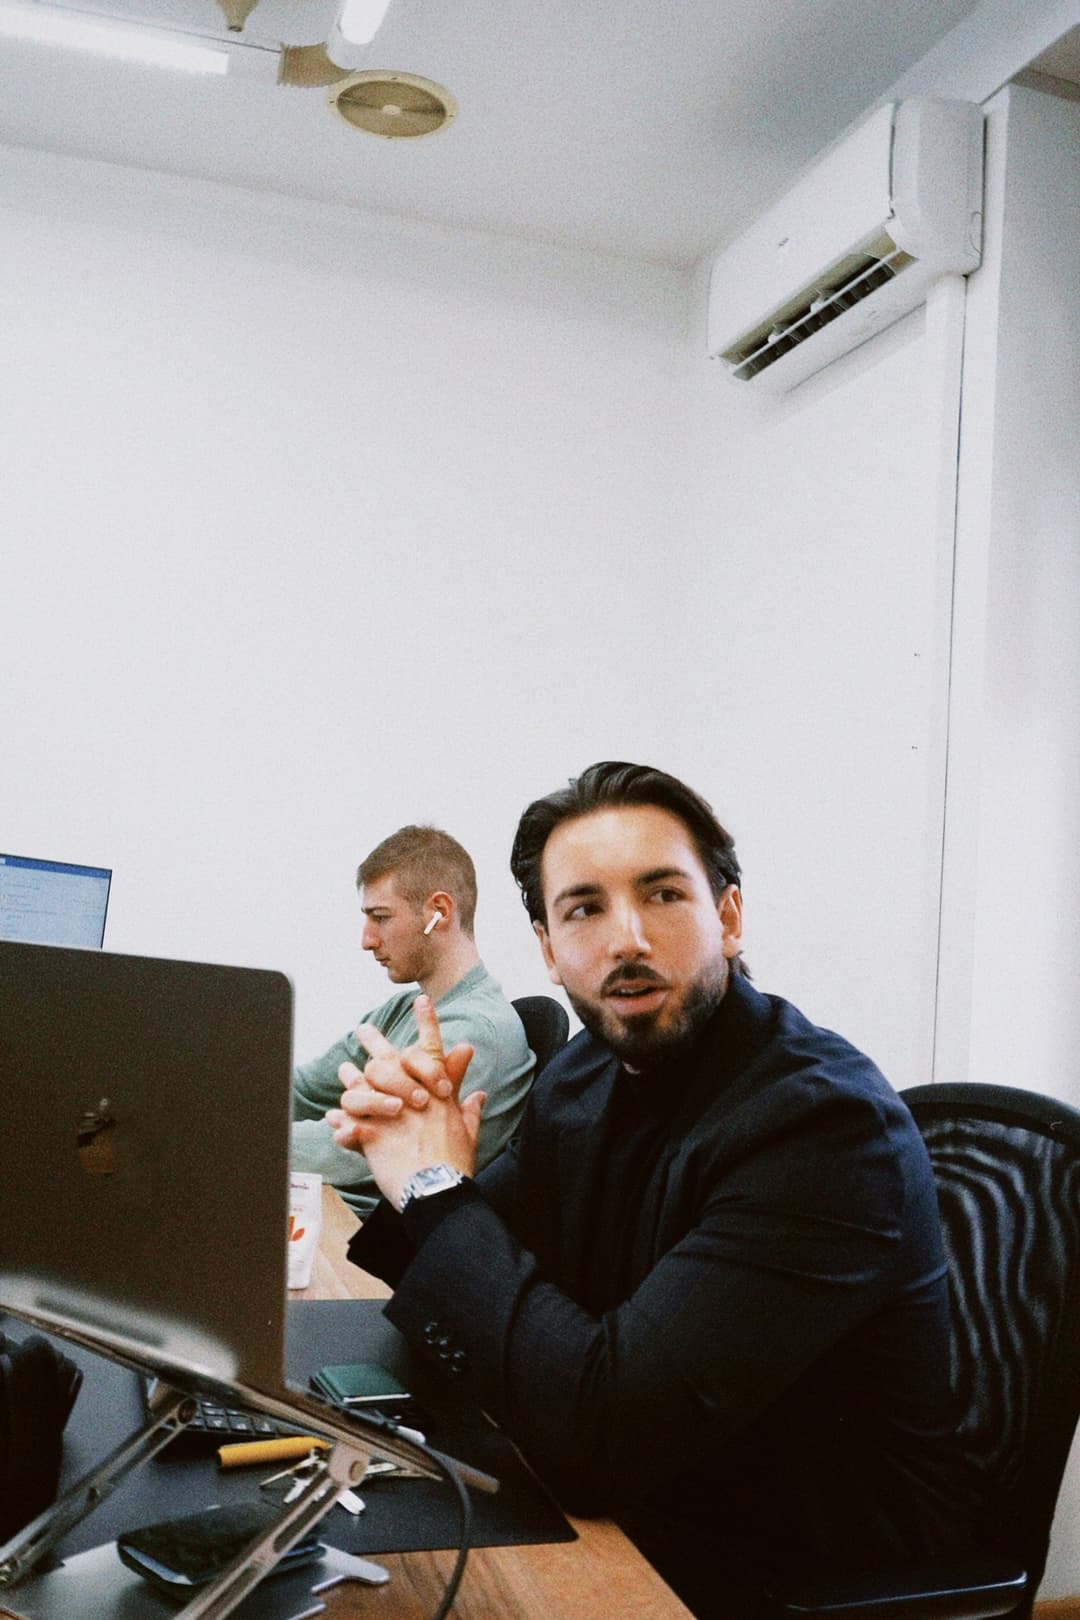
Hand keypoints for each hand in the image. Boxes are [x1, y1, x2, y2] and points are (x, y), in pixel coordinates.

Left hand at [326, 995, 484, 1209]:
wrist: (439, 1189)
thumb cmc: (455, 1162)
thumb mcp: (468, 1129)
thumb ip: (470, 1108)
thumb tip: (479, 1095)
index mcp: (436, 1092)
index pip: (433, 1050)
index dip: (428, 1023)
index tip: (421, 1000)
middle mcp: (411, 1095)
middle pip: (389, 1059)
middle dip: (375, 1041)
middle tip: (364, 1029)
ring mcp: (389, 1112)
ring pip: (362, 1084)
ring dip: (351, 1078)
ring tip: (344, 1070)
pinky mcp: (370, 1133)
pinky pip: (347, 1124)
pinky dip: (341, 1126)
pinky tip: (334, 1124)